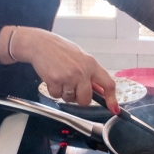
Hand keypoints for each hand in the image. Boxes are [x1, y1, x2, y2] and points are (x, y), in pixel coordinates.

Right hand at [0, 26, 119, 113]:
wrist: (39, 44)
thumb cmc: (60, 49)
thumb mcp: (80, 57)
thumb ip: (90, 73)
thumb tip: (99, 91)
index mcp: (91, 64)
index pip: (108, 84)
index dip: (111, 99)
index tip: (114, 109)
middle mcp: (82, 71)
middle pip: (86, 99)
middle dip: (79, 99)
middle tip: (72, 89)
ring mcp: (68, 77)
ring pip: (69, 98)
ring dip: (64, 93)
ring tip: (60, 78)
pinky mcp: (55, 80)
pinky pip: (56, 96)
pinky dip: (53, 90)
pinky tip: (52, 78)